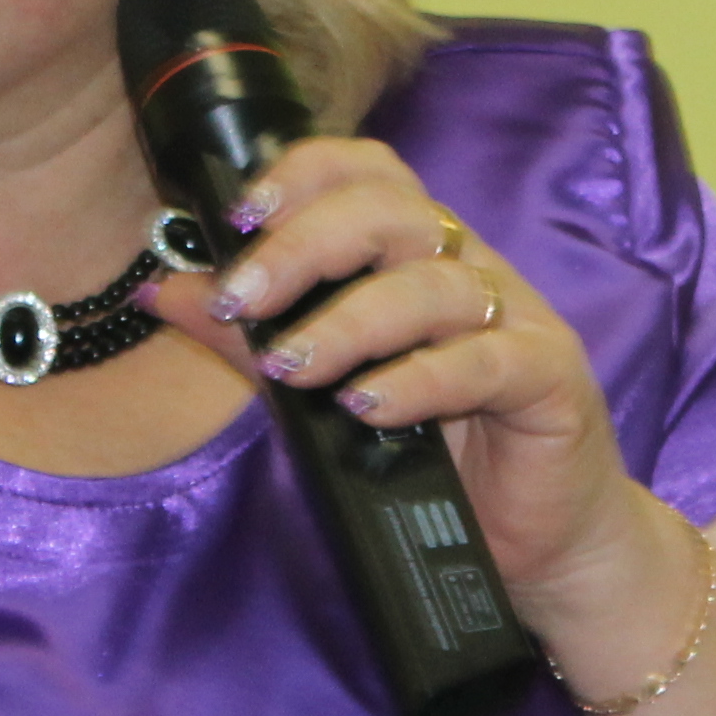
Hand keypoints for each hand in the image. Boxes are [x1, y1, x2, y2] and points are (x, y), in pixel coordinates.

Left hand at [133, 137, 651, 613]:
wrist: (537, 541)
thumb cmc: (440, 459)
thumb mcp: (328, 392)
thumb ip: (254, 339)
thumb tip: (166, 290)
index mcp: (418, 256)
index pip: (369, 174)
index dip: (305, 175)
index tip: (240, 216)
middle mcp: (469, 270)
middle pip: (395, 213)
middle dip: (307, 245)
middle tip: (245, 297)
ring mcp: (516, 320)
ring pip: (435, 286)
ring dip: (352, 321)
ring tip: (296, 367)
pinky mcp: (549, 378)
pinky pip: (485, 361)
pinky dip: (420, 379)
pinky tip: (370, 406)